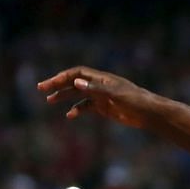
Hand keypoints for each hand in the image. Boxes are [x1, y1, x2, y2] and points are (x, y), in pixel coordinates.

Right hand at [37, 66, 161, 127]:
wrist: (148, 113)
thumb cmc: (134, 100)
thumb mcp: (114, 94)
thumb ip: (95, 88)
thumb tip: (76, 82)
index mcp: (100, 78)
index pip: (76, 73)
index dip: (62, 77)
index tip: (50, 83)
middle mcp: (98, 85)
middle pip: (74, 82)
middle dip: (57, 85)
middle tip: (41, 89)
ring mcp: (101, 96)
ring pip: (78, 94)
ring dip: (64, 96)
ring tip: (49, 101)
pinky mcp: (104, 108)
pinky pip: (87, 107)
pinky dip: (77, 110)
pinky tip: (69, 115)